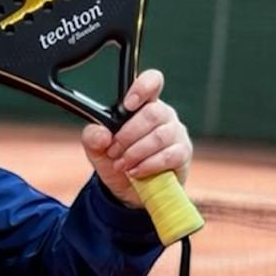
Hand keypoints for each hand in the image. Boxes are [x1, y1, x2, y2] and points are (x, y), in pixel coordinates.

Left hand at [80, 69, 191, 207]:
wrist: (127, 192)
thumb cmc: (116, 162)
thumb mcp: (97, 150)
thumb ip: (92, 137)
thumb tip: (103, 134)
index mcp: (143, 106)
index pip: (152, 83)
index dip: (143, 87)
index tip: (128, 104)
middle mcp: (163, 115)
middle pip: (152, 113)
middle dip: (127, 135)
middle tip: (113, 151)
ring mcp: (176, 134)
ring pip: (160, 136)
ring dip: (135, 152)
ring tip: (122, 165)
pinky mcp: (182, 154)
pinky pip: (169, 155)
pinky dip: (147, 165)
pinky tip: (135, 171)